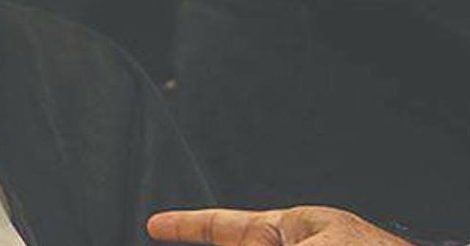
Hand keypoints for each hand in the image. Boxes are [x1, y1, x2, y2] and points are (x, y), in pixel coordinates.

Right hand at [147, 207, 413, 245]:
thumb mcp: (314, 243)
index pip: (227, 224)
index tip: (155, 225)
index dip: (187, 226)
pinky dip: (263, 244)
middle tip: (187, 230)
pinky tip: (262, 240)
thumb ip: (264, 243)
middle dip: (216, 240)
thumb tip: (243, 241)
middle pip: (241, 245)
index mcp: (296, 230)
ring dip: (248, 244)